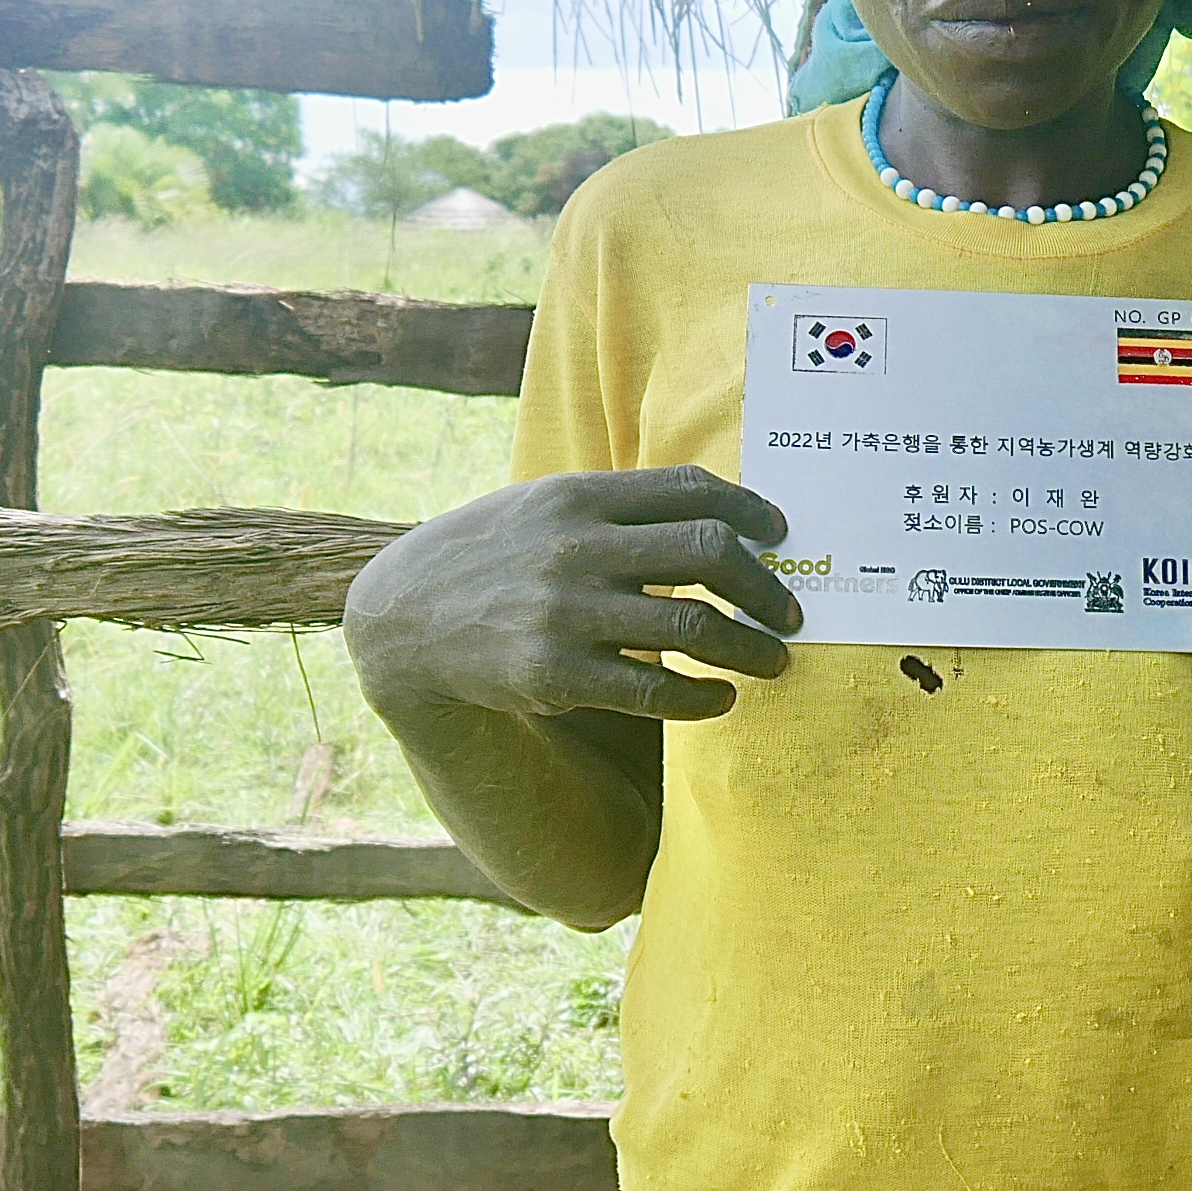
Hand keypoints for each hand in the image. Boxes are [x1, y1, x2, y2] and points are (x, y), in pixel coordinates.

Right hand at [345, 466, 802, 724]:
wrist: (400, 617)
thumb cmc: (492, 555)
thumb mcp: (542, 506)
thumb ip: (617, 507)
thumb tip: (716, 517)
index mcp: (579, 496)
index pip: (692, 491)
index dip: (752, 510)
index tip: (781, 533)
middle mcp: (576, 548)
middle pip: (710, 554)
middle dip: (767, 586)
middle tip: (791, 611)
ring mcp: (564, 612)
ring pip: (694, 626)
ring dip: (751, 647)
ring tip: (774, 661)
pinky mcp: (552, 675)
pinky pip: (653, 689)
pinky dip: (703, 697)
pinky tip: (721, 699)